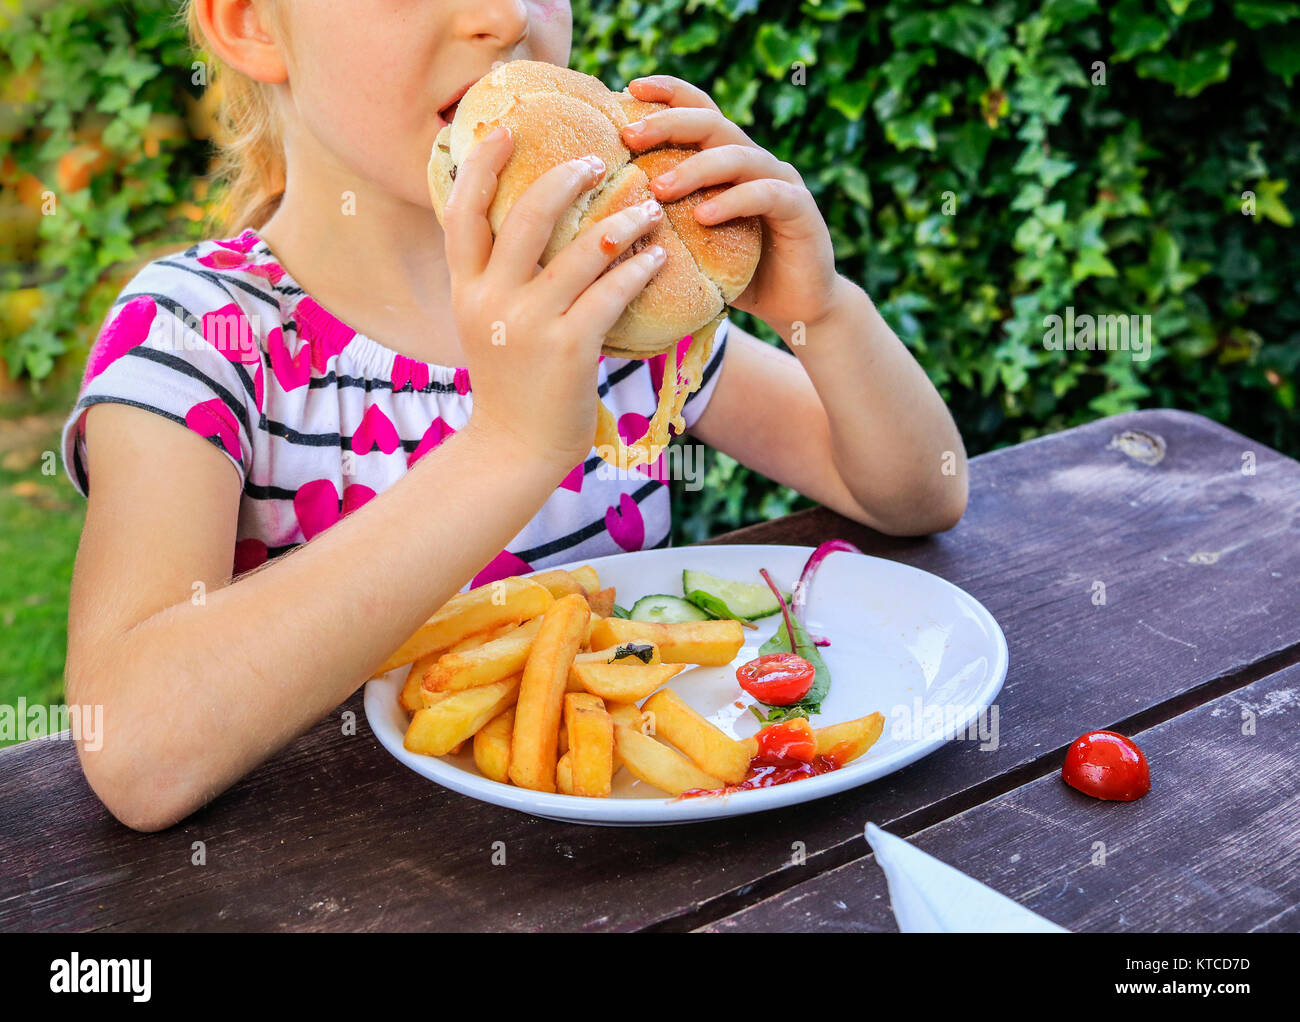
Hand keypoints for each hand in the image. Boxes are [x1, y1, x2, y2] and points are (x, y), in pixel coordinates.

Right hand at [442, 126, 668, 470]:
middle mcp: (490, 301)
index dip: (480, 164)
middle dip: (566, 177)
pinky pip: (611, 293)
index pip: (462, 212)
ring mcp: (528, 325)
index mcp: (465, 289)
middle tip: (599, 161)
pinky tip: (659, 257)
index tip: (504, 127)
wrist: (514, 452)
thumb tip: (523, 227)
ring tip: (649, 209)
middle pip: (524, 216)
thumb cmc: (510, 384)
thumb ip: (495, 280)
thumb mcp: (484, 325)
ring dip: (623, 222)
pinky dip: (639, 269)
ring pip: (581, 251)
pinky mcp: (568, 350)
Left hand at [622, 76, 844, 333]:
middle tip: (630, 136)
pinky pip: (764, 194)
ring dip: (694, 168)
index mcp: (728, 160)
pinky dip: (732, 201)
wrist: (798, 304)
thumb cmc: (739, 275)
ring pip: (735, 155)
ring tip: (659, 188)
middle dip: (669, 123)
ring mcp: (779, 180)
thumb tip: (602, 224)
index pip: (699, 110)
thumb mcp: (695, 245)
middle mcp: (754, 161)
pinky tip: (703, 216)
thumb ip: (665, 224)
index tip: (629, 87)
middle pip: (712, 122)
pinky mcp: (799, 208)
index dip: (669, 92)